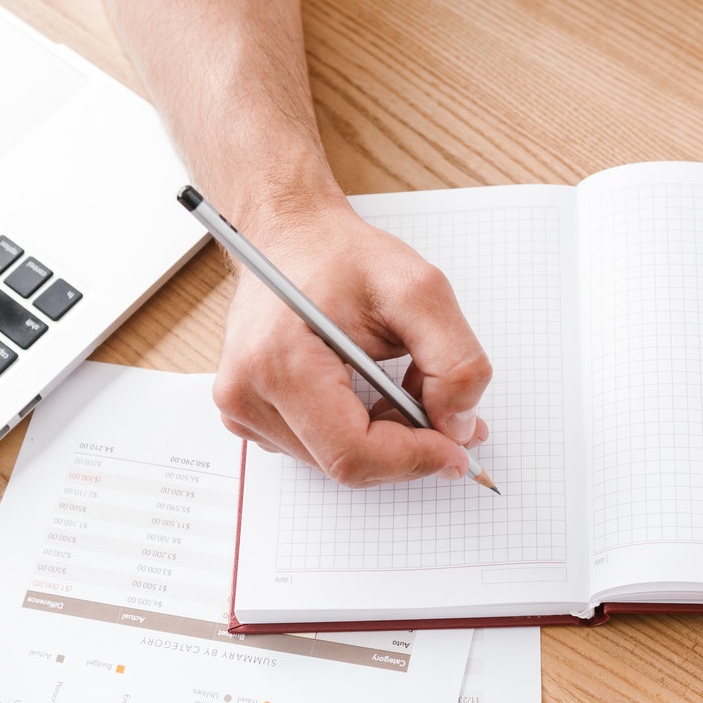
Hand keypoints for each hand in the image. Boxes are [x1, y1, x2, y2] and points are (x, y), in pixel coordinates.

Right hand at [211, 196, 491, 485]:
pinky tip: (373, 394)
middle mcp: (247, 395)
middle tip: (447, 412)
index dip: (415, 459)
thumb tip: (459, 428)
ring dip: (387, 440)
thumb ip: (455, 361)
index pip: (353, 453)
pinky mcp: (252, 416)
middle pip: (348, 464)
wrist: (291, 238)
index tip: (458, 448)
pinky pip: (322, 450)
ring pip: (339, 462)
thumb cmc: (341, 257)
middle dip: (408, 448)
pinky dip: (362, 434)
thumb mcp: (419, 289)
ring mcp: (243, 410)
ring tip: (404, 386)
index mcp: (277, 363)